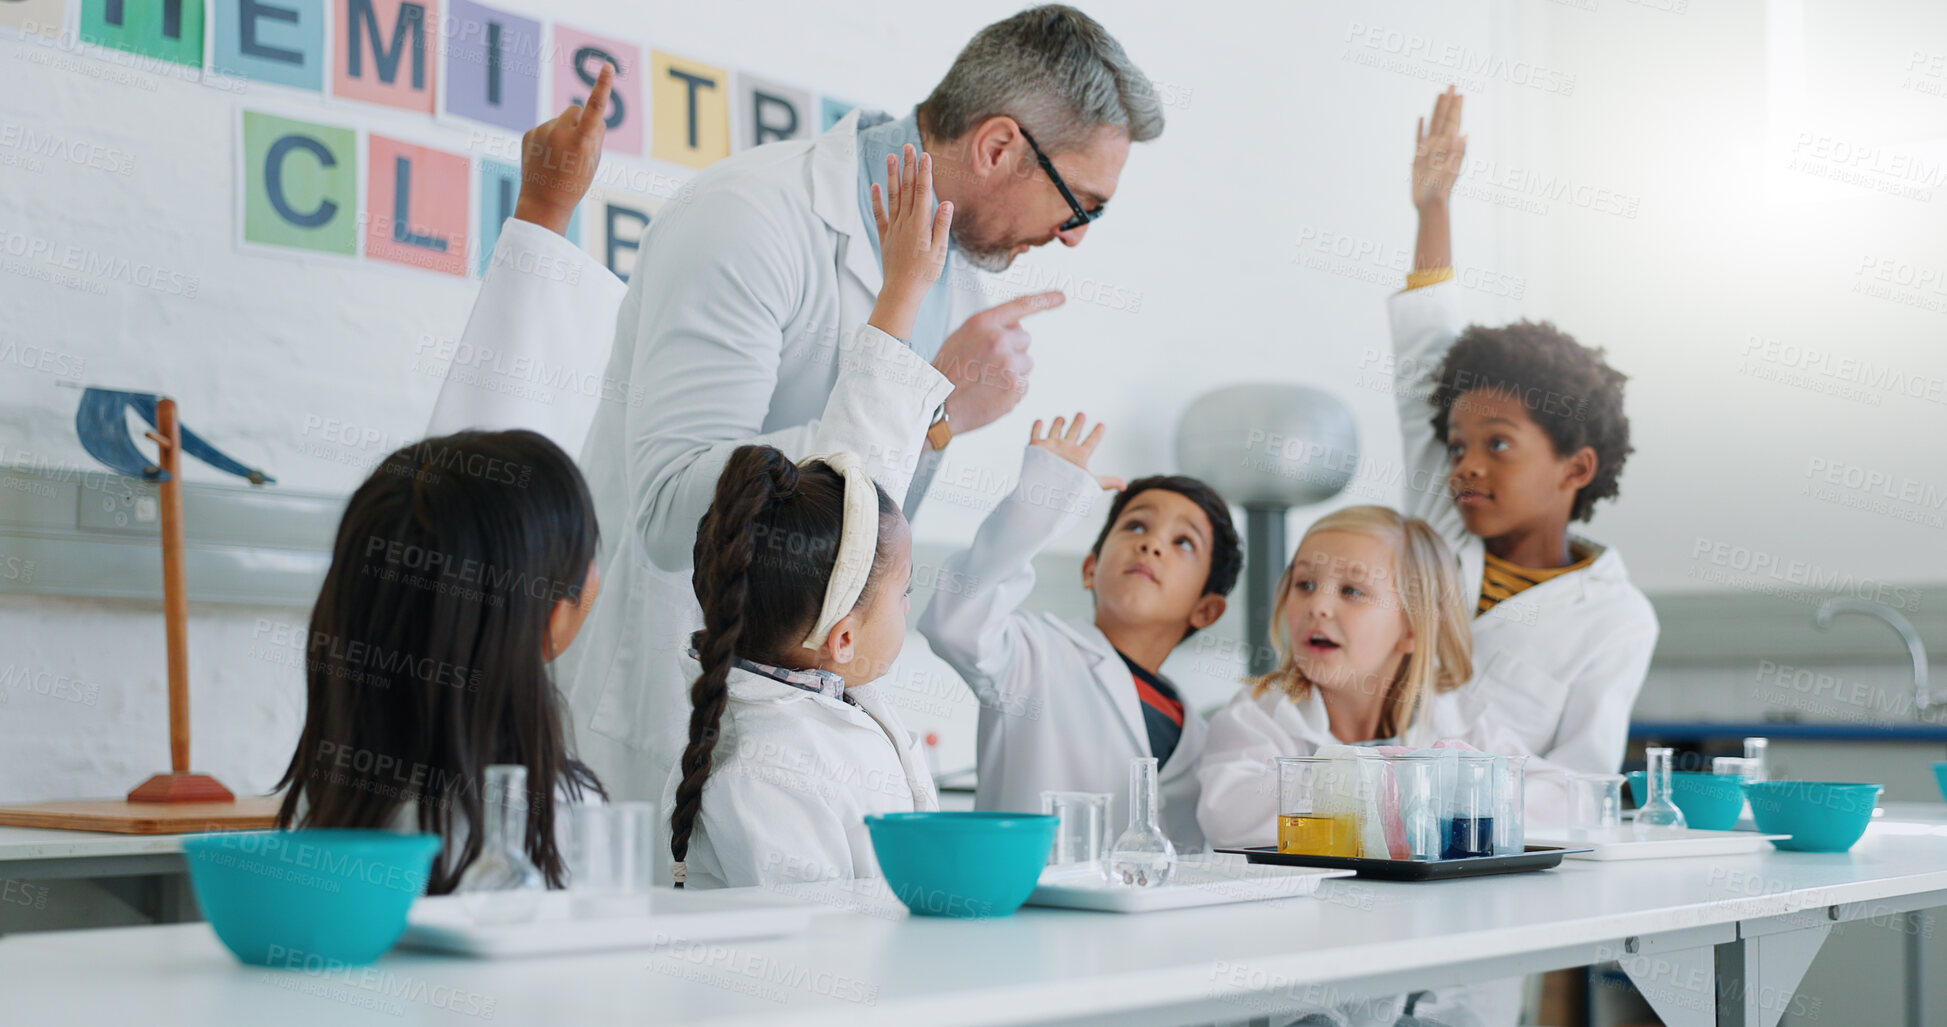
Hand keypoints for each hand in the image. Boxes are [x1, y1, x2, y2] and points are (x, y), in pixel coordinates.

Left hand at [513, 63, 612, 235]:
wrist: (543, 202)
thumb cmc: (575, 182)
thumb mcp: (594, 160)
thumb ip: (596, 135)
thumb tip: (593, 115)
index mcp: (581, 141)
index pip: (595, 107)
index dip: (603, 86)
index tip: (607, 66)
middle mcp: (560, 131)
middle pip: (576, 110)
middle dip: (580, 121)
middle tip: (580, 147)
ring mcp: (542, 131)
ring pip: (561, 119)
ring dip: (564, 130)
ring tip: (560, 157)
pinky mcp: (529, 134)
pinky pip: (546, 127)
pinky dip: (549, 138)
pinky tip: (547, 157)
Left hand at [867, 145, 953, 339]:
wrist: (902, 291)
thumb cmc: (924, 273)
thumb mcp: (939, 251)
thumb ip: (941, 226)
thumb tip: (945, 202)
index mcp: (920, 224)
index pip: (922, 192)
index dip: (923, 172)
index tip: (924, 155)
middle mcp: (905, 222)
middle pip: (906, 189)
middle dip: (907, 166)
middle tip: (907, 147)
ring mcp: (893, 228)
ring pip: (892, 197)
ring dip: (891, 176)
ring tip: (890, 157)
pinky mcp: (885, 236)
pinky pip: (879, 214)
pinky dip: (876, 199)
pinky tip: (875, 185)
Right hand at [933, 291, 1063, 431]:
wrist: (936, 405)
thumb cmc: (947, 371)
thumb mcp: (961, 337)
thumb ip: (989, 329)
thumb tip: (1018, 329)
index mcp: (983, 322)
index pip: (1021, 305)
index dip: (1044, 300)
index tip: (1062, 297)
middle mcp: (998, 339)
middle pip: (1025, 339)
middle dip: (1013, 350)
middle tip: (988, 365)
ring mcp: (1009, 364)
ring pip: (1027, 363)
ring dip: (1013, 372)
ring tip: (987, 381)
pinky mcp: (1016, 387)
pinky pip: (1024, 385)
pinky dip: (1011, 391)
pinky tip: (991, 394)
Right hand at [1030, 413, 1124, 490]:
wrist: (1046, 487)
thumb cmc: (1069, 486)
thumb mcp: (1090, 482)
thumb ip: (1107, 481)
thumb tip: (1125, 486)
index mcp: (1079, 456)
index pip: (1091, 442)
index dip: (1096, 434)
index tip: (1102, 425)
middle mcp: (1066, 450)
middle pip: (1073, 433)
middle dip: (1077, 423)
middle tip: (1081, 414)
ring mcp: (1051, 447)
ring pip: (1055, 432)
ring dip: (1058, 424)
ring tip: (1061, 418)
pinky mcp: (1037, 447)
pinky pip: (1036, 434)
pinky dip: (1037, 428)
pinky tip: (1039, 421)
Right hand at [1411, 85, 1466, 211]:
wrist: (1431, 204)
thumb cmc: (1442, 190)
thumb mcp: (1450, 171)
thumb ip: (1457, 153)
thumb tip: (1464, 135)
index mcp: (1448, 147)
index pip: (1453, 122)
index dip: (1456, 107)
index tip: (1459, 93)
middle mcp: (1440, 145)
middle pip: (1443, 118)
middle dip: (1448, 102)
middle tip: (1452, 85)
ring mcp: (1429, 150)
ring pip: (1433, 124)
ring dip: (1436, 109)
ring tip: (1439, 95)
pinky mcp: (1418, 157)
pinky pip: (1418, 137)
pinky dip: (1420, 127)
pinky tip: (1421, 118)